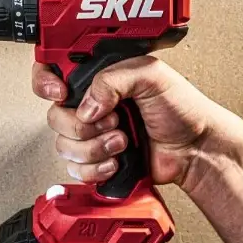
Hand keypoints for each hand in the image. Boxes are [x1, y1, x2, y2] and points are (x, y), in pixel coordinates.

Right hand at [32, 56, 233, 189]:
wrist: (196, 150)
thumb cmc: (183, 110)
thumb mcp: (151, 76)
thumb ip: (112, 79)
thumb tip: (87, 105)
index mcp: (100, 77)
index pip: (53, 72)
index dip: (46, 83)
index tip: (61, 93)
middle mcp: (92, 104)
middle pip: (55, 116)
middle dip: (83, 125)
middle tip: (113, 120)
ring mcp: (93, 134)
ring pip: (64, 145)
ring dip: (94, 148)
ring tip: (122, 141)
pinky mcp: (97, 160)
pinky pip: (75, 169)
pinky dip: (96, 169)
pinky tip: (116, 161)